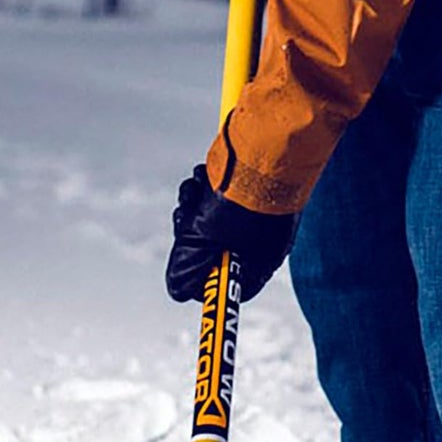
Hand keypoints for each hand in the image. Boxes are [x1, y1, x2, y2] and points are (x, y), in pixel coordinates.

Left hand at [166, 166, 298, 303]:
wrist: (265, 151)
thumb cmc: (239, 202)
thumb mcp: (200, 243)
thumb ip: (186, 270)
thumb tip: (177, 289)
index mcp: (258, 265)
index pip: (226, 284)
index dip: (200, 276)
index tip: (185, 263)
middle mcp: (260, 242)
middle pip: (212, 249)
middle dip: (192, 233)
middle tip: (187, 221)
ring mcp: (255, 215)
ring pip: (210, 218)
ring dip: (195, 206)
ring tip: (198, 194)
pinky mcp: (249, 190)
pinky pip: (218, 195)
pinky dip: (205, 187)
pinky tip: (206, 179)